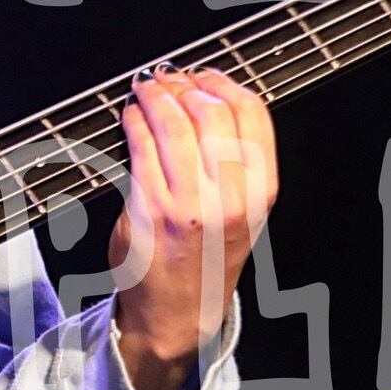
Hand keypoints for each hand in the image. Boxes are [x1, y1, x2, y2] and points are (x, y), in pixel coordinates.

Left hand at [108, 68, 278, 389]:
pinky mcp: (151, 209)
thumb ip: (236, 164)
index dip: (225, 85)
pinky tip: (131, 117)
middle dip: (186, 85)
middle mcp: (230, 198)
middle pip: (212, 112)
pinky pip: (142, 148)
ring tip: (146, 90)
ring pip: (175, 125)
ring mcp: (189, 203)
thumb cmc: (206, 260)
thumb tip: (206, 101)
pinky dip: (134, 123)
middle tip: (168, 79)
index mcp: (259, 193)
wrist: (177, 313)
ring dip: (156, 97)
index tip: (206, 76)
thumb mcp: (243, 213)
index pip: (253, 116)